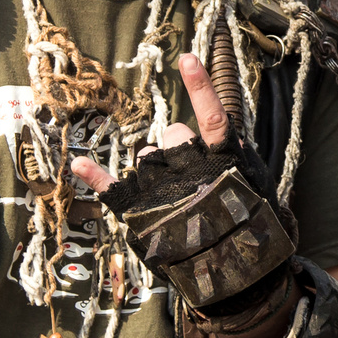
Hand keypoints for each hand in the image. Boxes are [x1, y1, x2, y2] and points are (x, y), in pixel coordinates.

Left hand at [74, 53, 298, 321]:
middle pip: (172, 135)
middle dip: (178, 150)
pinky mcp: (140, 214)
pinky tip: (80, 163)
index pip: (212, 115)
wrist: (234, 278)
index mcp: (223, 159)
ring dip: (154, 171)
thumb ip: (237, 157)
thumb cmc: (250, 228)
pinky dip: (94, 175)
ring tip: (171, 202)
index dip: (200, 86)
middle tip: (189, 179)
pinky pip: (112, 188)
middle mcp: (189, 169)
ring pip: (147, 158)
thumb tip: (227, 135)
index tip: (188, 58)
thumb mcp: (256, 186)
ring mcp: (162, 191)